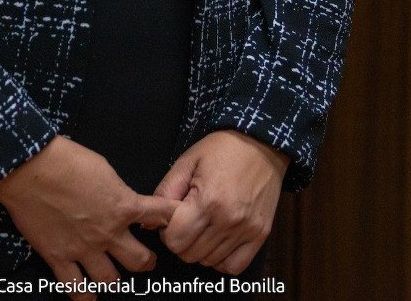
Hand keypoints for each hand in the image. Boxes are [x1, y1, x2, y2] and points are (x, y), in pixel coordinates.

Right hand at [0, 135, 178, 285]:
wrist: (31, 168)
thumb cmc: (65, 159)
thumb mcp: (103, 168)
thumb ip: (115, 190)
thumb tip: (117, 198)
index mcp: (123, 205)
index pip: (159, 215)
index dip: (168, 218)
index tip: (169, 221)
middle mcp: (108, 232)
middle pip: (139, 260)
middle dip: (147, 261)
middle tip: (147, 260)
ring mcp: (84, 249)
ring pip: (110, 279)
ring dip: (116, 279)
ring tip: (116, 277)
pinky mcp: (59, 257)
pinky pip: (75, 288)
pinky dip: (84, 296)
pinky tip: (89, 297)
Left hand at [153, 129, 287, 274]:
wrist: (261, 143)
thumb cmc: (221, 150)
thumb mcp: (187, 162)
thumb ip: (165, 192)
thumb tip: (148, 222)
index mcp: (207, 200)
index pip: (175, 240)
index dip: (167, 231)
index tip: (173, 218)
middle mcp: (228, 220)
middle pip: (190, 254)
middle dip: (181, 241)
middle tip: (187, 221)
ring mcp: (246, 230)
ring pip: (209, 262)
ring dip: (200, 249)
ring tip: (204, 226)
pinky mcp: (260, 235)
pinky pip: (234, 266)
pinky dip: (222, 260)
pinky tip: (218, 242)